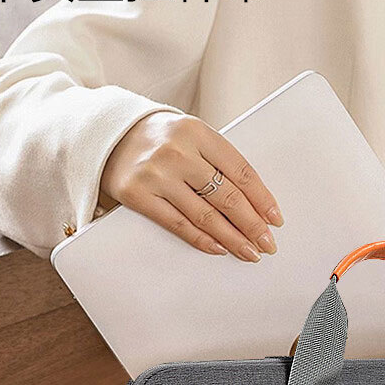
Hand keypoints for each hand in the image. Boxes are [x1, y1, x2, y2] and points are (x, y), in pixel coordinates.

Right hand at [100, 111, 282, 262]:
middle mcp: (178, 152)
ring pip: (206, 215)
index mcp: (198, 132)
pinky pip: (179, 224)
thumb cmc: (160, 140)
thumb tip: (254, 203)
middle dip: (252, 225)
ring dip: (232, 238)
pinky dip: (202, 240)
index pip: (241, 171)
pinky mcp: (139, 195)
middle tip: (267, 243)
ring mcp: (157, 175)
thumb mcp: (192, 137)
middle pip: (227, 197)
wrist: (109, 137)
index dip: (262, 199)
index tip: (275, 219)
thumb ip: (218, 161)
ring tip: (249, 252)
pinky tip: (220, 248)